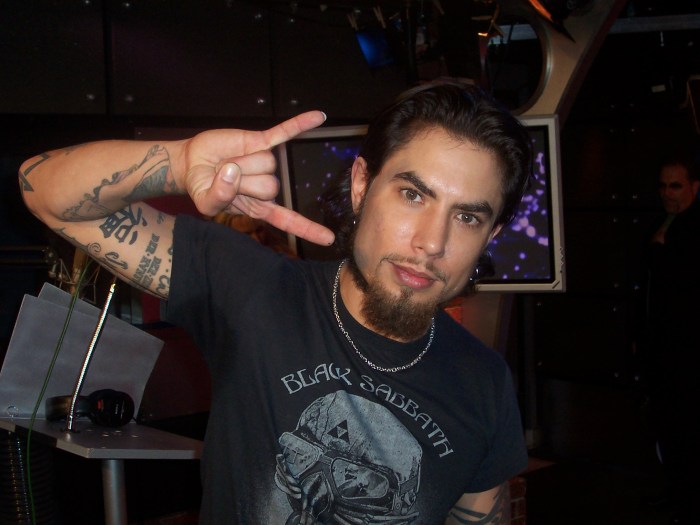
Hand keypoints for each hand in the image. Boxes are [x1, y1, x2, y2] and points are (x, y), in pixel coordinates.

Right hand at [181, 111, 334, 246]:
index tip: (329, 239)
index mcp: (258, 207)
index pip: (287, 220)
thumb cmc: (201, 187)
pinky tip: (318, 117)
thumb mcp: (205, 203)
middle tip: (225, 177)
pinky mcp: (260, 141)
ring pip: (268, 164)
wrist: (191, 162)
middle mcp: (266, 186)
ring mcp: (266, 162)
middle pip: (271, 186)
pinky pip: (284, 132)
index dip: (307, 229)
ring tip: (227, 163)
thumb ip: (218, 197)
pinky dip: (300, 124)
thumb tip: (232, 173)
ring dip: (243, 162)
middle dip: (244, 181)